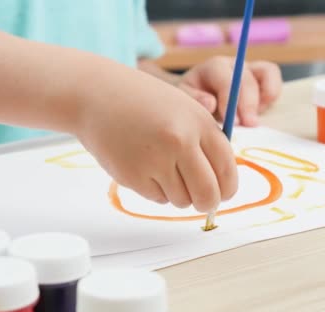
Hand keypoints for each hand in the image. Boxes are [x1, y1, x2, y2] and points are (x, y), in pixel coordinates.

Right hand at [75, 66, 237, 211]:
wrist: (97, 95)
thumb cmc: (146, 103)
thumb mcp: (184, 110)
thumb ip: (205, 143)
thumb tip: (221, 185)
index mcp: (199, 123)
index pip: (227, 169)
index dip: (228, 188)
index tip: (224, 193)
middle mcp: (179, 142)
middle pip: (208, 195)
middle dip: (208, 203)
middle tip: (203, 203)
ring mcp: (155, 160)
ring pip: (182, 201)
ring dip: (179, 194)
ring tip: (163, 169)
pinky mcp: (132, 176)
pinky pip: (158, 199)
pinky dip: (156, 190)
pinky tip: (144, 166)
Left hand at [178, 57, 282, 126]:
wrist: (198, 95)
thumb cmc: (193, 98)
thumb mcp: (186, 100)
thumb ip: (195, 101)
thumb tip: (210, 104)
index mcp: (213, 68)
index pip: (225, 80)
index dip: (231, 101)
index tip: (233, 123)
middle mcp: (233, 64)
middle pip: (247, 78)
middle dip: (248, 104)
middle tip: (249, 126)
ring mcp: (250, 68)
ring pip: (266, 72)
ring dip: (264, 97)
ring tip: (254, 119)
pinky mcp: (262, 77)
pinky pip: (274, 80)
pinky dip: (272, 95)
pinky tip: (260, 112)